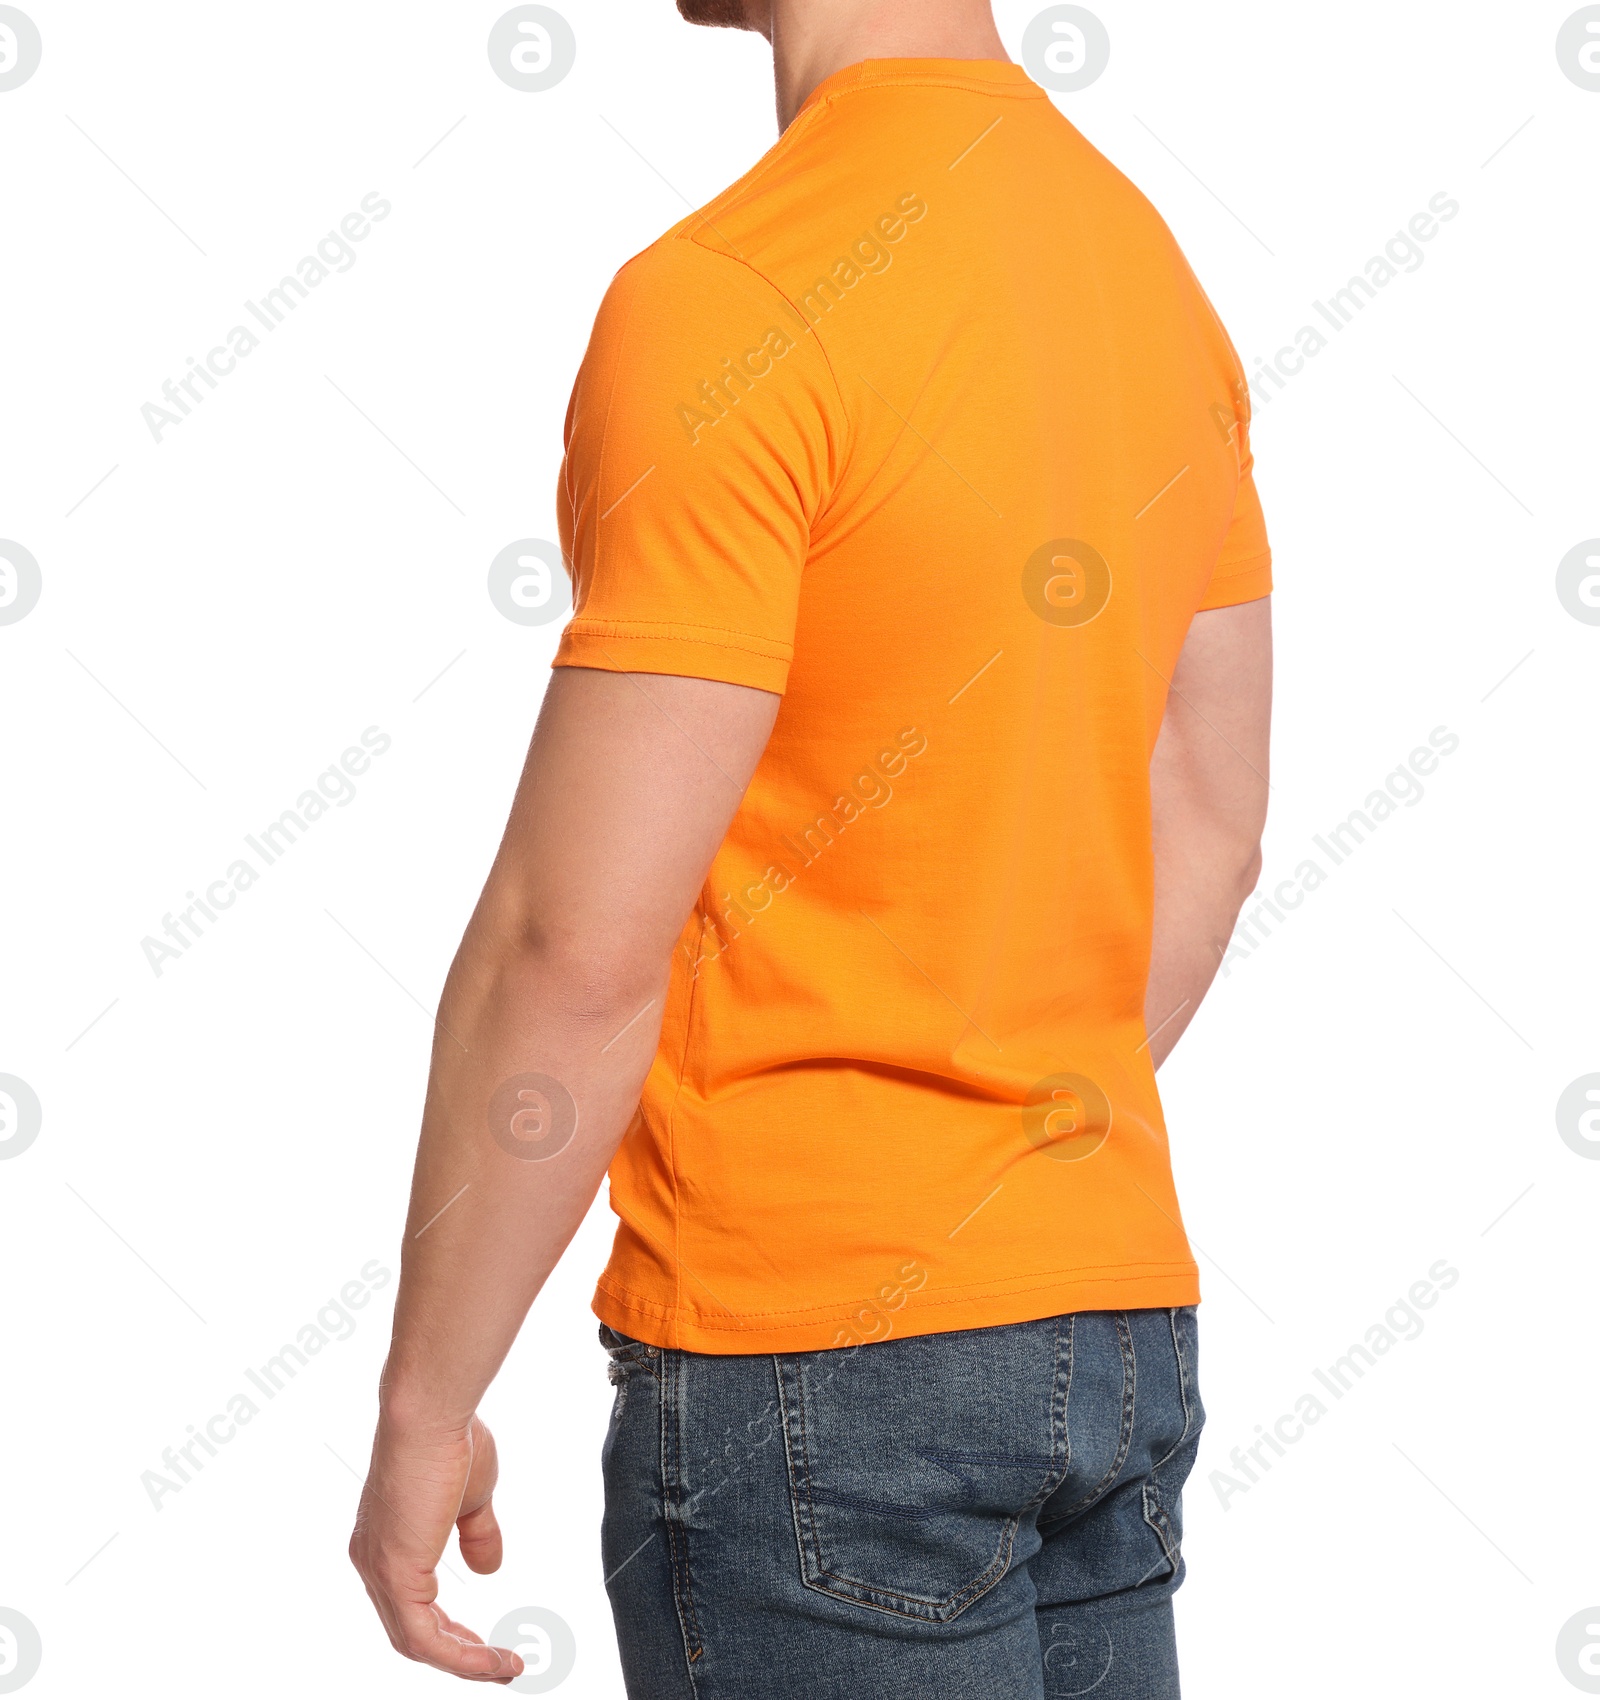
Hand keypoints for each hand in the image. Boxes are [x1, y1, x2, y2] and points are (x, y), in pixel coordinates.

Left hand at [348, 1411, 524, 1682]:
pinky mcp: (395, 1575)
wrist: (432, 1413)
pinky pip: (426, 1638)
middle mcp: (373, 1561)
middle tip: (497, 1666)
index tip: (483, 1643)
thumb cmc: (449, 1439)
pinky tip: (494, 1660)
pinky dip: (462, 1656)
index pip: (412, 1604)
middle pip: (412, 1632)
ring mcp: (380, 1570)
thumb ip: (477, 1535)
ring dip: (466, 1662)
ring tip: (506, 1669)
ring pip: (418, 1642)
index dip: (450, 1629)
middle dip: (459, 1653)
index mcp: (387, 1541)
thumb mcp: (472, 1497)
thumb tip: (487, 1569)